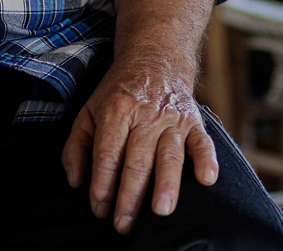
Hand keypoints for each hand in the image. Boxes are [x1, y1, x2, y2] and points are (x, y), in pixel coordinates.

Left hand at [60, 55, 218, 233]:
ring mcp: (171, 118)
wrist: (154, 59)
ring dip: (166, 183)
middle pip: (137, 159)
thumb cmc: (118, 93)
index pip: (108, 153)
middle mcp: (145, 114)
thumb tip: (75, 181)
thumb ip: (76, 146)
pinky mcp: (193, 120)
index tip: (99, 208)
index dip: (102, 183)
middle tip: (124, 223)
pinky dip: (206, 159)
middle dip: (130, 195)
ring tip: (161, 210)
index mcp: (116, 111)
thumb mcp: (88, 111)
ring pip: (169, 154)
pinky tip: (207, 179)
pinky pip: (202, 141)